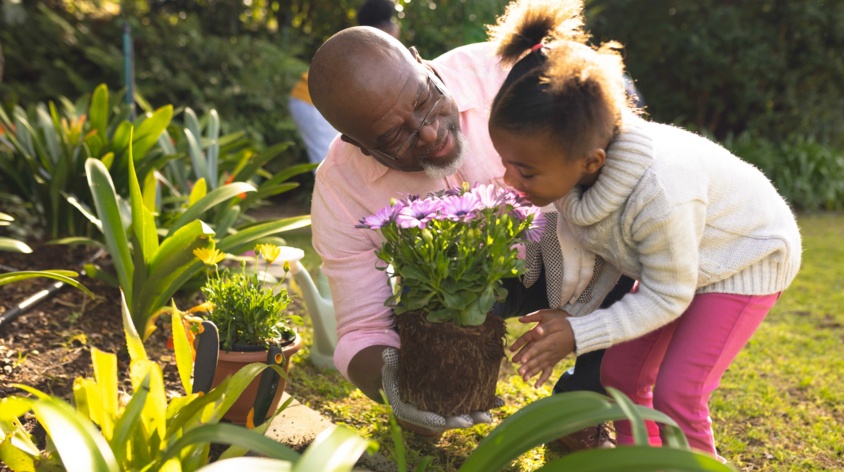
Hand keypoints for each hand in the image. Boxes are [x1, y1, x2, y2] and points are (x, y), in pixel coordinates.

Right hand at [381, 347, 502, 435]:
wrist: (399, 372)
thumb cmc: (393, 369)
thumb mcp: (389, 365)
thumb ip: (390, 362)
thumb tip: (388, 354)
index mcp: (408, 409)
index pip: (421, 417)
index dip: (431, 420)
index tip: (441, 422)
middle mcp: (426, 413)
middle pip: (444, 420)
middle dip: (458, 421)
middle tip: (471, 421)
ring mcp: (441, 409)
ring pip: (460, 415)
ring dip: (476, 415)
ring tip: (490, 414)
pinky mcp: (452, 402)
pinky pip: (469, 404)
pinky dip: (483, 403)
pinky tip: (498, 401)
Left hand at [509, 309, 575, 387]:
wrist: (578, 335)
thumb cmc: (566, 326)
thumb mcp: (556, 323)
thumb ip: (546, 327)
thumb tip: (537, 330)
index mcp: (550, 342)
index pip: (538, 349)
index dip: (530, 354)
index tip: (522, 360)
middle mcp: (551, 352)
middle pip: (538, 360)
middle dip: (528, 366)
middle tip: (519, 372)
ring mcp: (552, 358)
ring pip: (541, 367)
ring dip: (532, 373)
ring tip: (524, 379)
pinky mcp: (554, 361)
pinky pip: (548, 372)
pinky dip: (542, 379)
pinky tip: (536, 386)